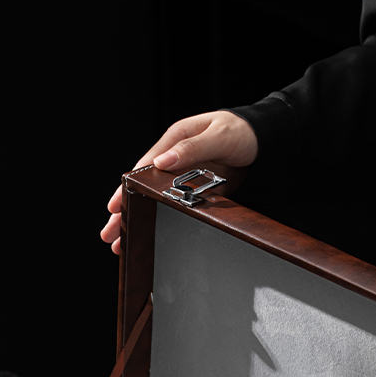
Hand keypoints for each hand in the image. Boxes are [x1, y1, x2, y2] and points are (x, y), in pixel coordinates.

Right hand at [100, 110, 258, 255]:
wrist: (266, 141)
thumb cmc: (243, 132)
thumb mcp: (219, 136)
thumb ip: (193, 148)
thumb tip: (163, 161)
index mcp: (176, 140)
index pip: (144, 167)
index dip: (127, 188)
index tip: (115, 206)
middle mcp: (175, 159)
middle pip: (143, 188)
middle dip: (125, 212)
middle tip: (109, 234)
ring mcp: (184, 176)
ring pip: (155, 201)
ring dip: (139, 220)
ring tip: (120, 244)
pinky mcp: (196, 190)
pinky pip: (174, 208)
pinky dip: (161, 222)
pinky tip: (150, 237)